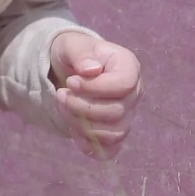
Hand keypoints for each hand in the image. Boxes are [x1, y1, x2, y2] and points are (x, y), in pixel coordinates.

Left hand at [49, 30, 142, 160]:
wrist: (68, 69)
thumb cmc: (74, 53)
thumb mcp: (72, 45)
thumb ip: (81, 53)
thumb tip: (90, 69)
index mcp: (129, 67)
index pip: (124, 84)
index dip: (96, 87)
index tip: (71, 82)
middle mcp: (133, 93)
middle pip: (117, 112)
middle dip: (82, 106)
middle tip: (60, 94)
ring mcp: (126, 116)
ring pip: (113, 133)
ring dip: (82, 124)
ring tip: (63, 106)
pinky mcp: (114, 134)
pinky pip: (108, 151)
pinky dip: (88, 144)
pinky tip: (72, 128)